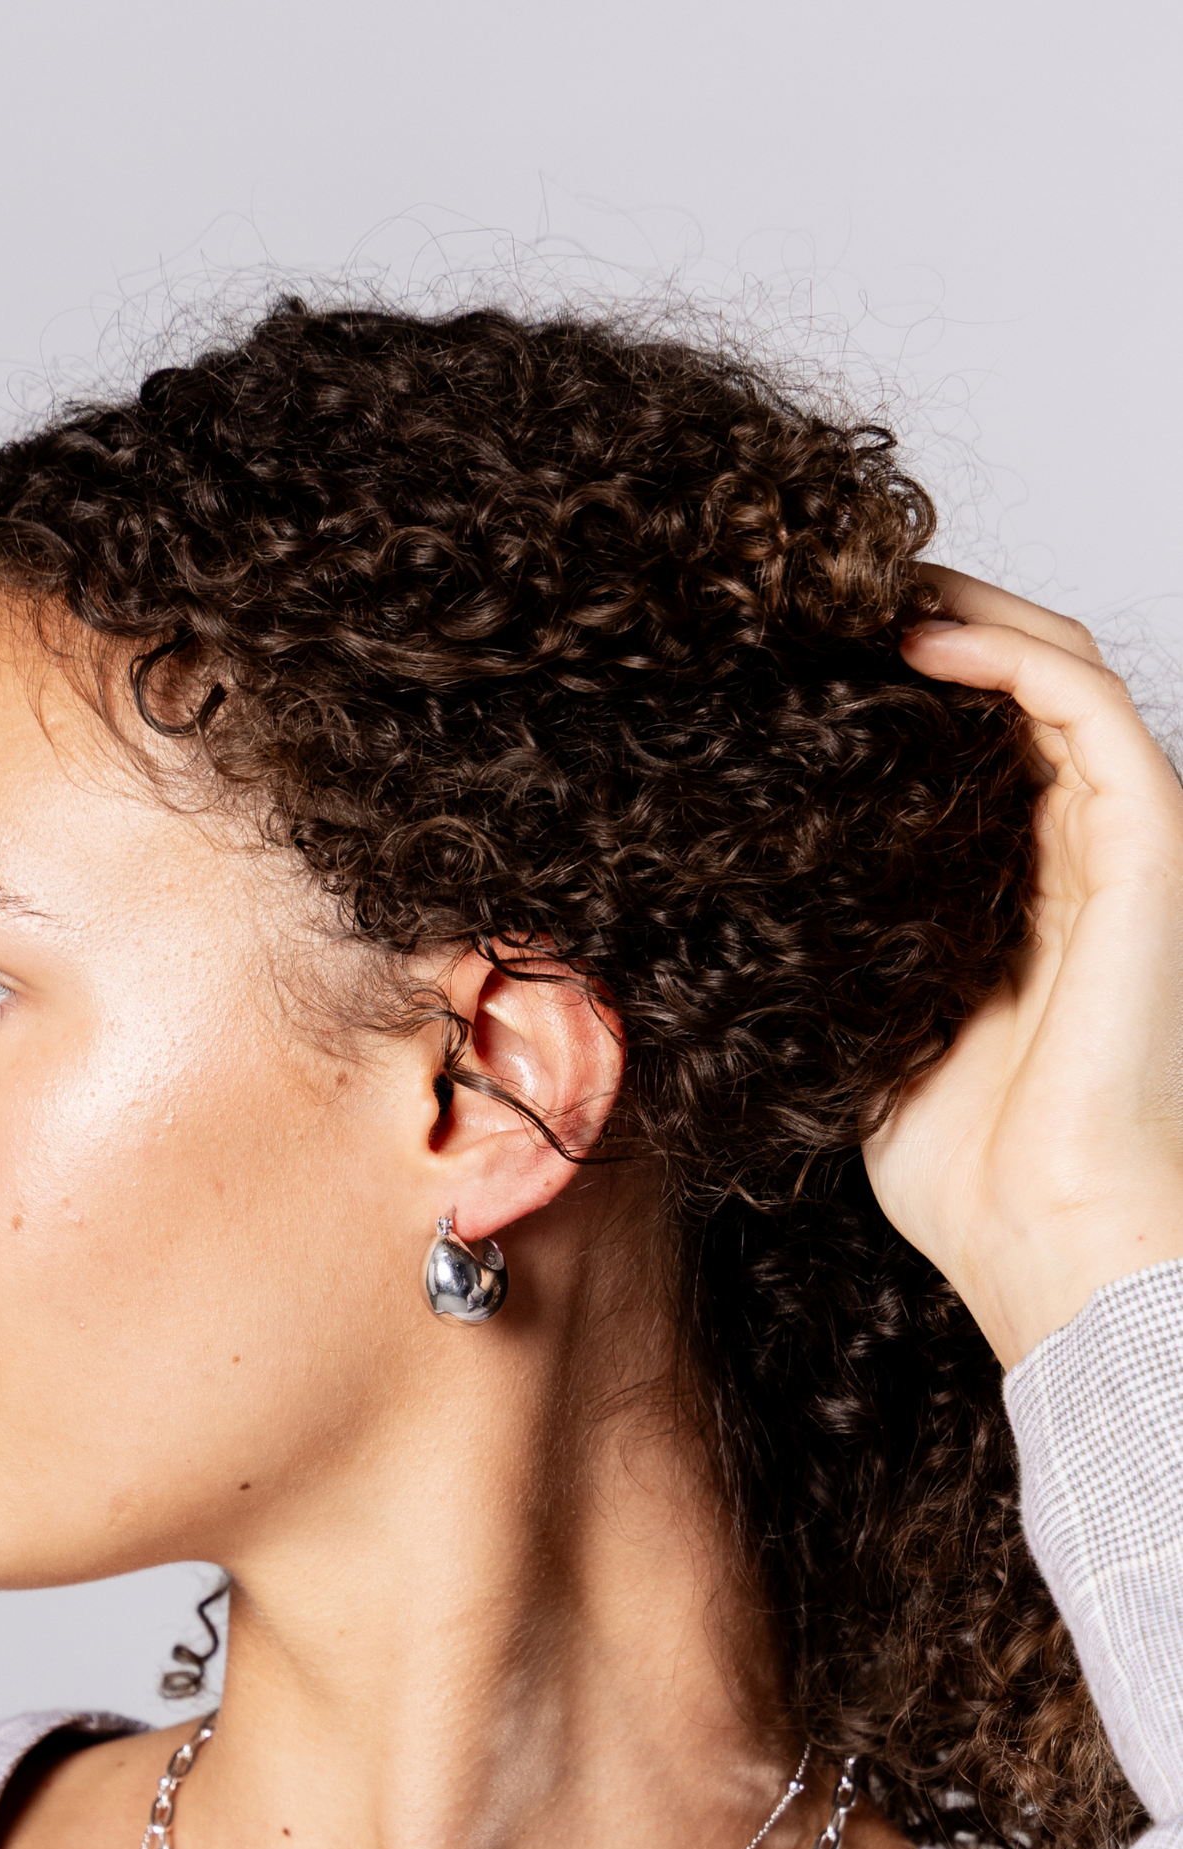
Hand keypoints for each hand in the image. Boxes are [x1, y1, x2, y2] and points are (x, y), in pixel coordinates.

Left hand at [862, 566, 1182, 1367]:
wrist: (1042, 1236)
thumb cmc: (962, 1164)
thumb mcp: (864, 1022)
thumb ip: (838, 943)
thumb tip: (729, 884)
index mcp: (1016, 888)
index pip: (972, 740)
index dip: (898, 680)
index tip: (796, 651)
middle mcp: (1074, 852)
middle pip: (1014, 684)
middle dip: (928, 620)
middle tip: (824, 596)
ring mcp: (1117, 844)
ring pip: (1056, 670)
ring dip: (965, 609)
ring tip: (862, 589)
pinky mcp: (1145, 848)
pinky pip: (1086, 709)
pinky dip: (1008, 652)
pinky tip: (920, 637)